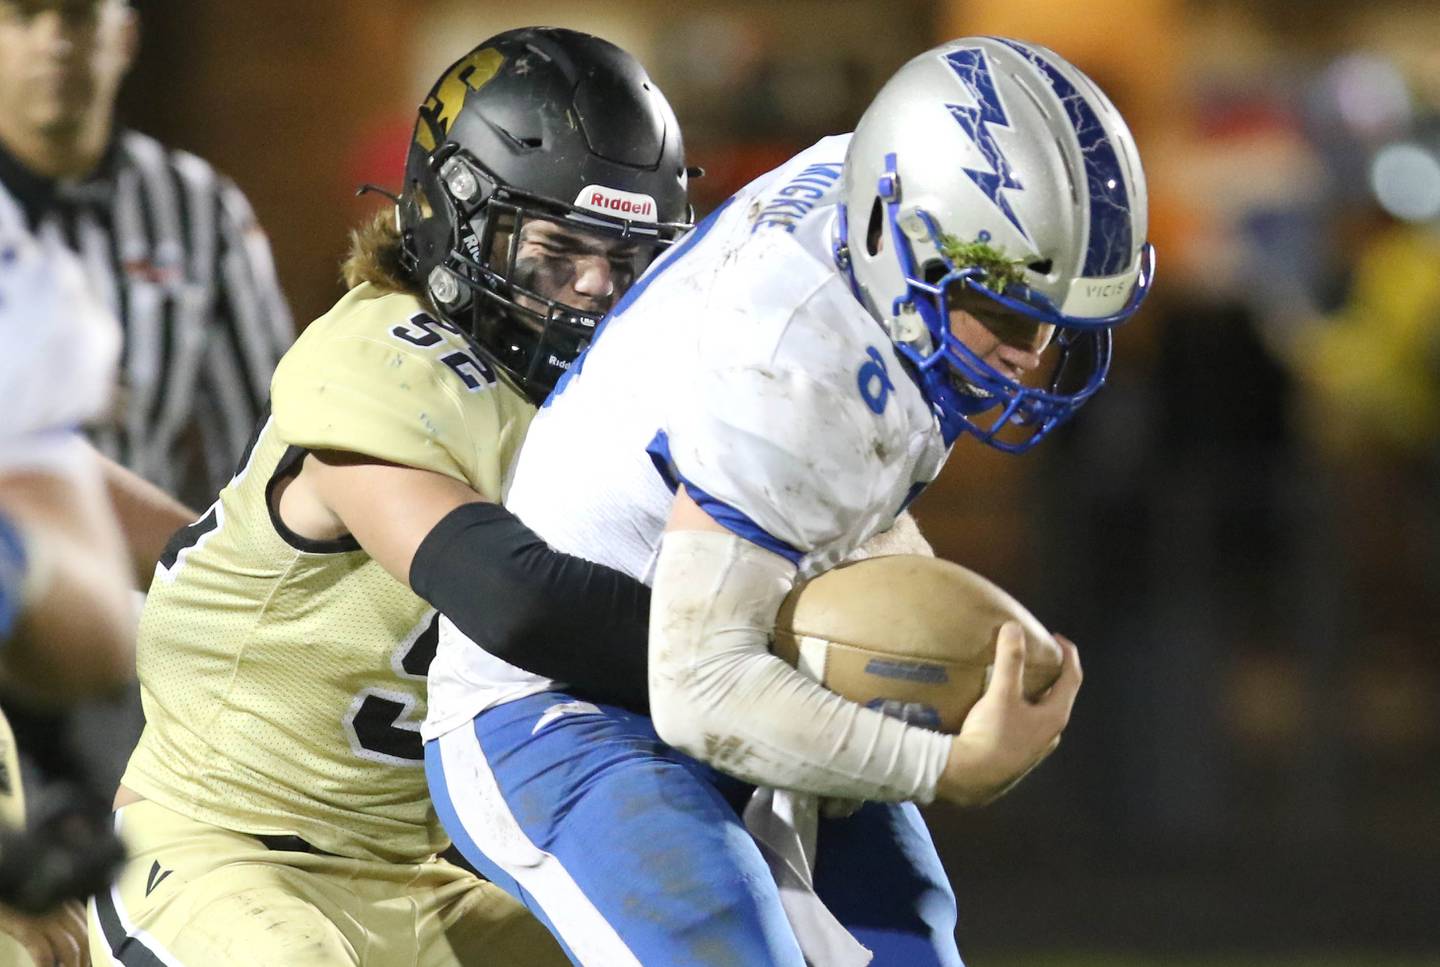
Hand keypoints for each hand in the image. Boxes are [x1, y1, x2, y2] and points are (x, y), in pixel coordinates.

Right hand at [0, 898, 88, 966]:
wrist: (1, 887)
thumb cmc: (19, 900)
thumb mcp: (46, 904)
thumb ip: (61, 916)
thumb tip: (70, 939)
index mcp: (68, 901)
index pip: (88, 927)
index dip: (89, 947)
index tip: (87, 959)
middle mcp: (62, 908)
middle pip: (84, 939)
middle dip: (84, 959)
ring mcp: (46, 918)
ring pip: (69, 948)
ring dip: (70, 965)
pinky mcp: (28, 928)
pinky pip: (44, 953)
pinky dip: (47, 966)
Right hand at [935, 621, 1080, 806]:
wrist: (970, 779)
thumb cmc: (992, 736)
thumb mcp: (1001, 694)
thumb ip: (1009, 660)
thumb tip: (1014, 628)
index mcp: (1056, 715)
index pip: (1073, 678)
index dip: (1068, 654)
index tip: (1055, 637)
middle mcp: (1051, 733)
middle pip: (1058, 695)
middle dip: (1050, 672)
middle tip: (1034, 655)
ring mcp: (1035, 747)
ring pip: (1041, 712)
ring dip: (1034, 692)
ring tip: (1016, 678)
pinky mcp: (1018, 756)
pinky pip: (1026, 724)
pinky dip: (1020, 708)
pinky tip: (1001, 708)